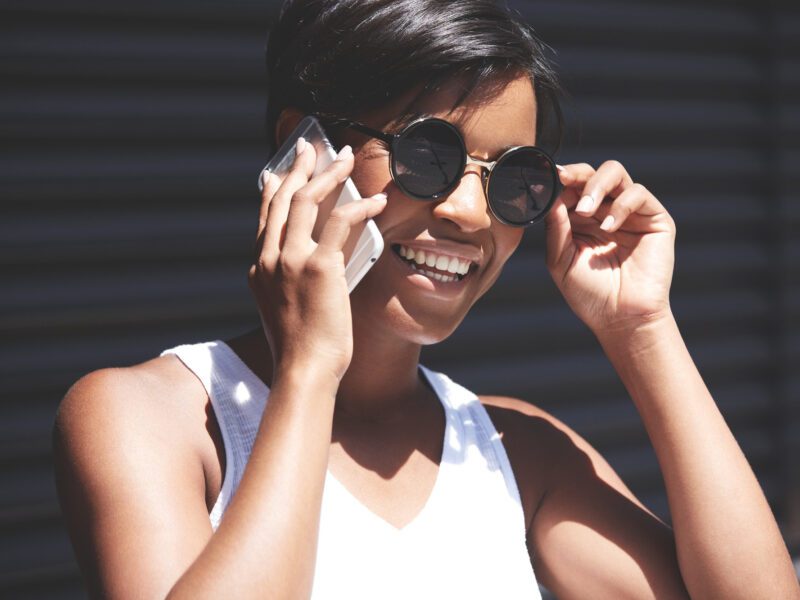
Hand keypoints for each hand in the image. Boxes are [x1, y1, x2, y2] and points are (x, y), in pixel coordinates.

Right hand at [249, 138, 387, 382]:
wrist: (303, 370)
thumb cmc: (301, 346)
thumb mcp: (284, 307)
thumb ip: (290, 280)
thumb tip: (319, 258)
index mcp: (259, 268)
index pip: (265, 216)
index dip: (273, 188)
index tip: (279, 171)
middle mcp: (269, 258)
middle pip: (283, 198)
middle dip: (299, 167)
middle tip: (312, 148)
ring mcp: (291, 261)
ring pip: (308, 200)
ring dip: (330, 173)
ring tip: (347, 157)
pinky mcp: (319, 267)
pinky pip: (340, 223)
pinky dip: (360, 207)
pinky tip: (376, 201)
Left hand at [543, 160, 675, 335]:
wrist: (620, 319)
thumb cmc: (589, 294)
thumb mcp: (561, 260)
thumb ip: (556, 228)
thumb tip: (550, 196)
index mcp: (580, 219)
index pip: (570, 186)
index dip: (557, 180)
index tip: (544, 180)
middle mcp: (605, 210)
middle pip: (591, 172)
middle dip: (575, 173)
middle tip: (562, 181)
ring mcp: (630, 213)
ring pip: (615, 172)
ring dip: (596, 185)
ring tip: (584, 211)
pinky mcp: (654, 219)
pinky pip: (638, 194)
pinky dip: (620, 206)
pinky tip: (608, 227)